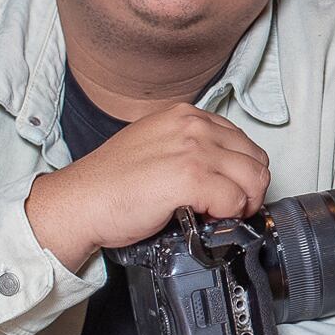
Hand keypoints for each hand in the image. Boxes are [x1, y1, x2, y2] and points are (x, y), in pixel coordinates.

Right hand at [25, 102, 270, 269]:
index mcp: (186, 115)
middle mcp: (193, 126)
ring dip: (243, 203)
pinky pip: (235, 200)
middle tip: (230, 208)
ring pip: (253, 179)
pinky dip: (228, 216)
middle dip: (249, 188)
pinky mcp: (190, 177)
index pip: (241, 141)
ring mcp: (194, 150)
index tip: (229, 189)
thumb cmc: (110, 185)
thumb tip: (220, 171)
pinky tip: (206, 219)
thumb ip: (190, 149)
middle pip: (255, 159)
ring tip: (220, 215)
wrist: (78, 204)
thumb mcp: (156, 147)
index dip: (240, 171)